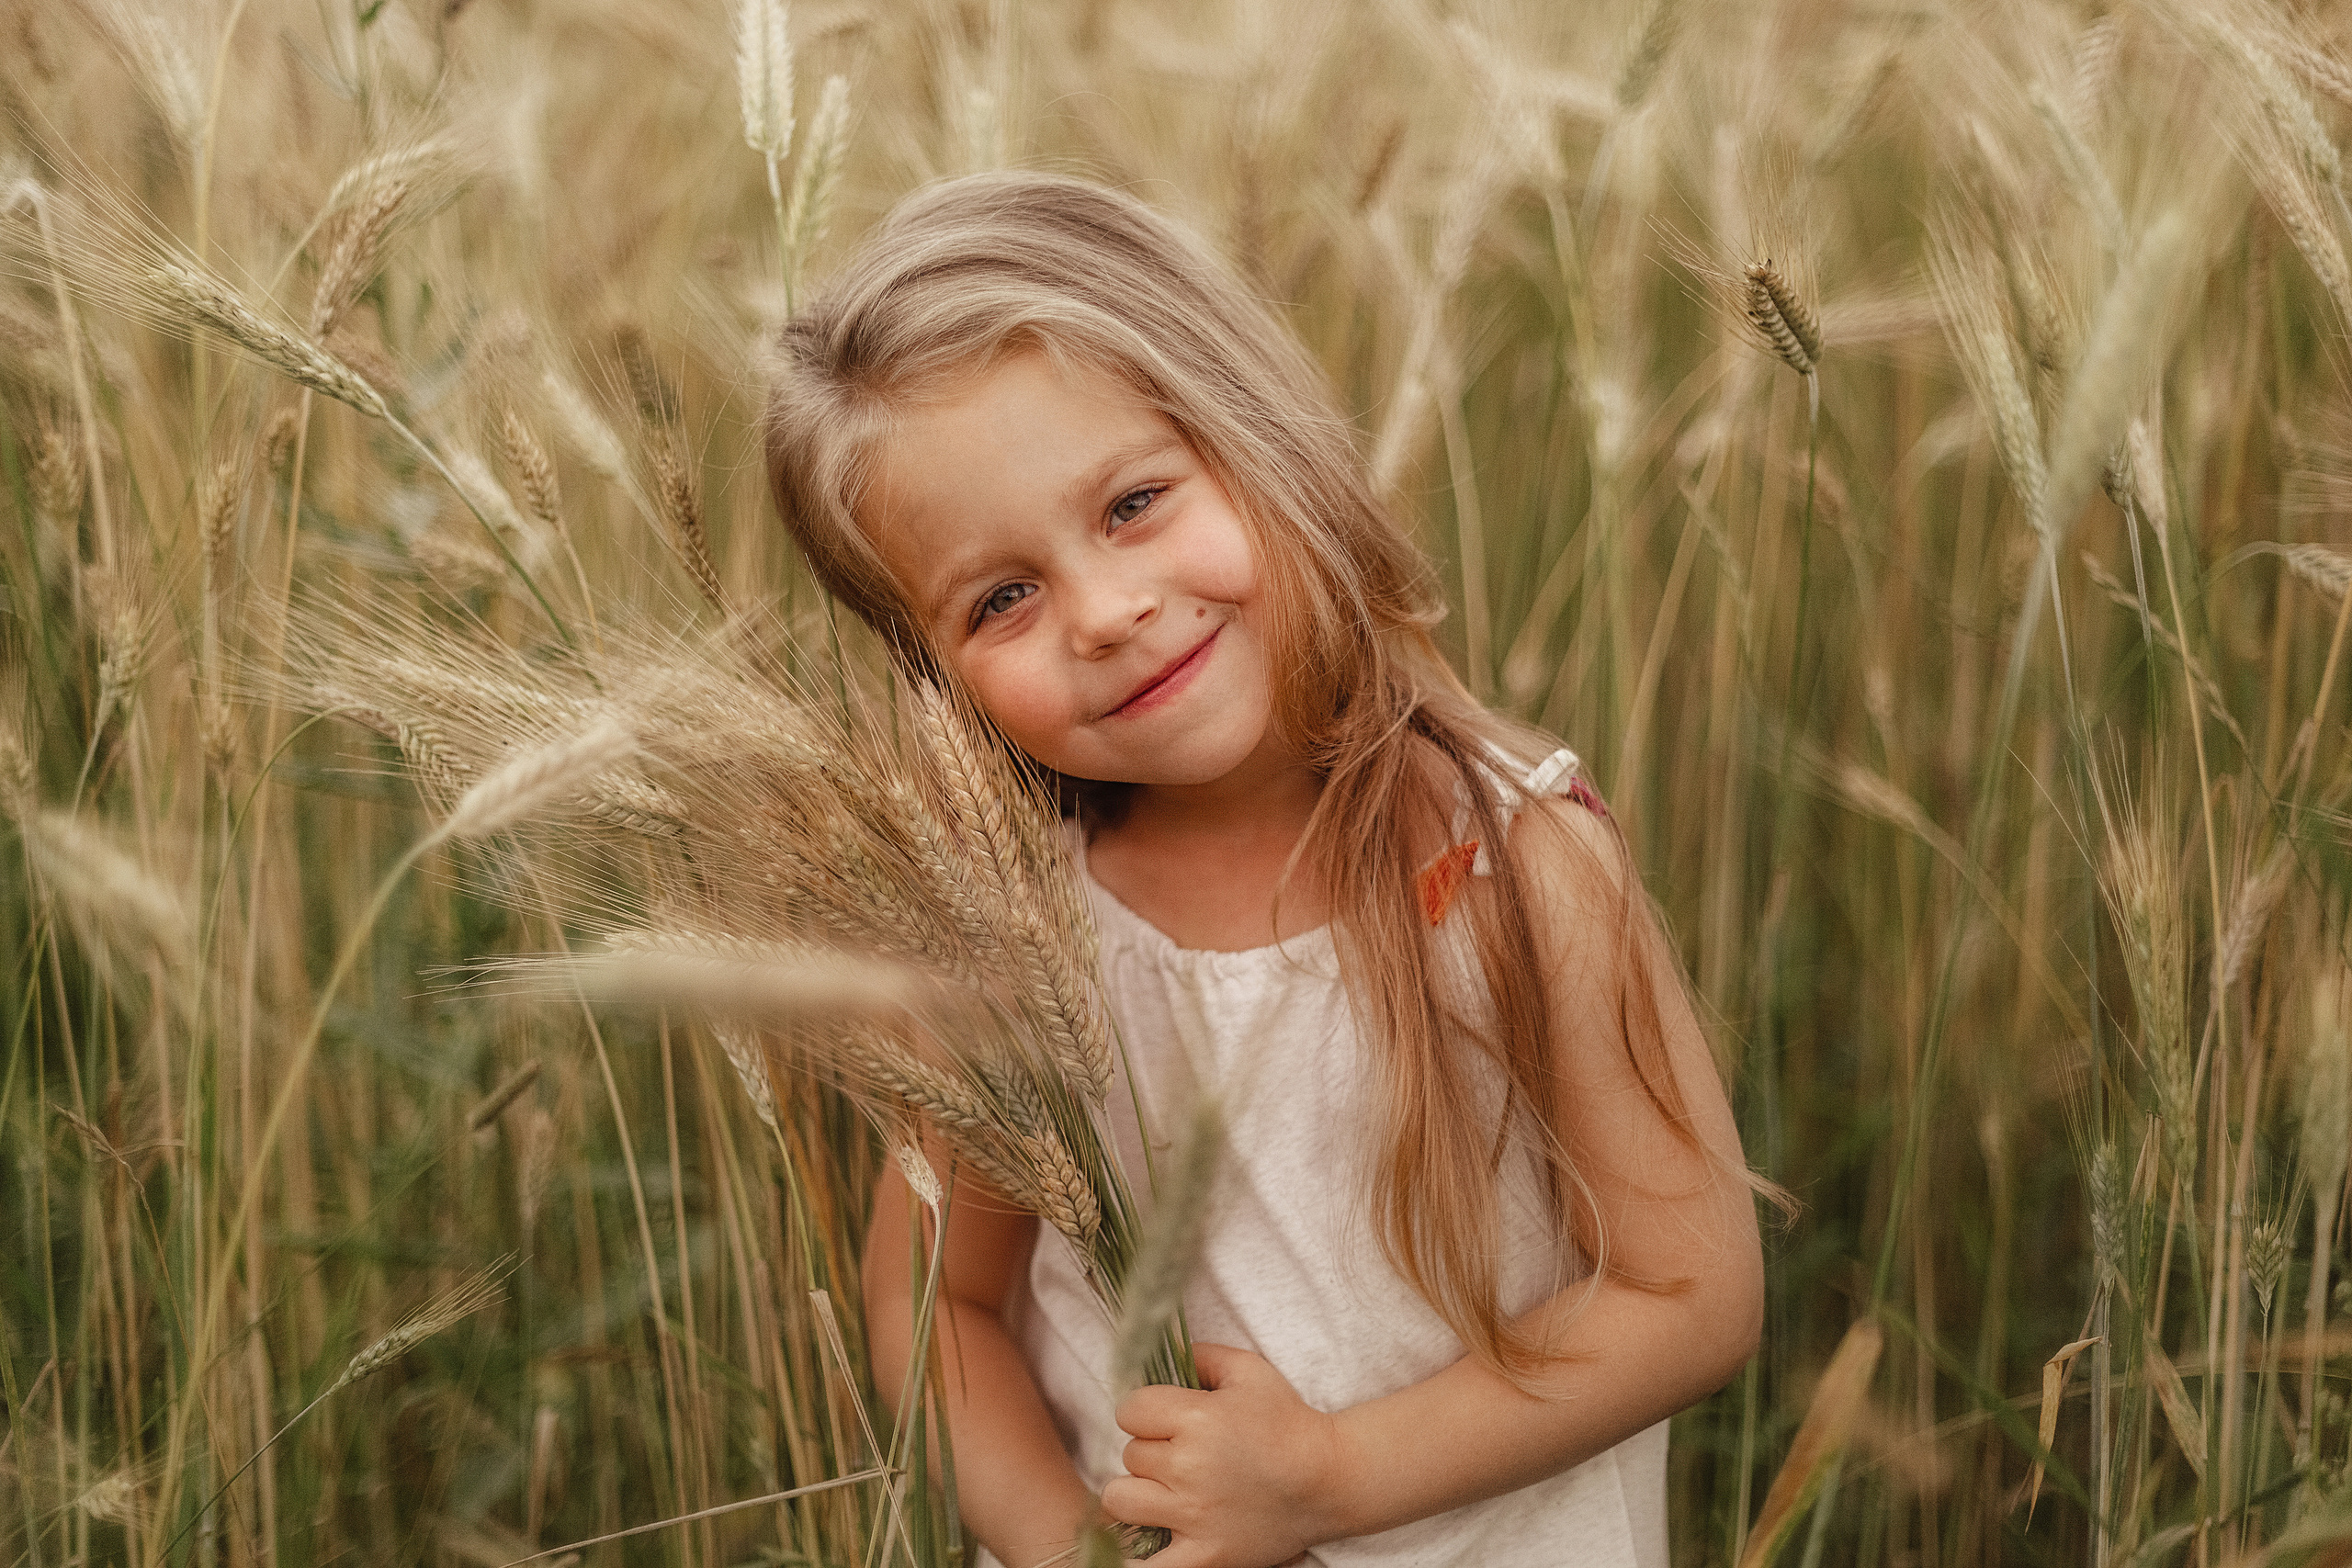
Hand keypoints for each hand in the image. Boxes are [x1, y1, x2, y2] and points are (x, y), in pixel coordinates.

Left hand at [1100, 1343, 1351, 1567]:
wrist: (1329, 1480)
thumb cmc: (1288, 1421)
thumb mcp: (1248, 1371)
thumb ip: (1199, 1355)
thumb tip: (1161, 1347)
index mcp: (1198, 1419)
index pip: (1129, 1410)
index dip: (1144, 1411)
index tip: (1165, 1418)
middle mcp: (1189, 1468)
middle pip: (1130, 1454)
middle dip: (1151, 1449)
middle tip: (1182, 1453)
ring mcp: (1194, 1516)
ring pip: (1122, 1500)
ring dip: (1139, 1492)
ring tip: (1166, 1489)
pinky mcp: (1204, 1555)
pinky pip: (1147, 1563)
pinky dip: (1140, 1553)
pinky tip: (1155, 1532)